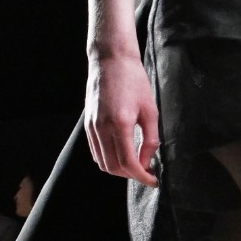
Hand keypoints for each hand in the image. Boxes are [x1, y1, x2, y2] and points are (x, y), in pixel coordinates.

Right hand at [84, 52, 159, 185]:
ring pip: (102, 162)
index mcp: (120, 124)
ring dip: (119, 170)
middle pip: (114, 167)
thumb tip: (147, 161)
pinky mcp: (87, 124)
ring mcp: (92, 126)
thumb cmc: (134, 81)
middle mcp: (103, 127)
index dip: (142, 177)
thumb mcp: (150, 110)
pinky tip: (121, 155)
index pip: (129, 163)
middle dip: (131, 175)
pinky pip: (95, 151)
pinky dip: (107, 159)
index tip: (153, 181)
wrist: (111, 60)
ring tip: (135, 165)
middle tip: (146, 172)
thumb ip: (150, 139)